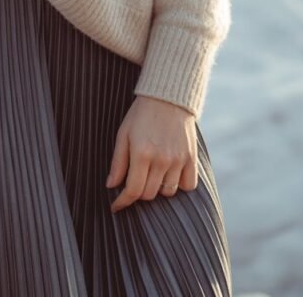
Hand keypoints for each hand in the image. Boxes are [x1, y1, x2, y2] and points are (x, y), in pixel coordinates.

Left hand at [106, 95, 197, 212]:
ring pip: (167, 192)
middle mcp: (161, 159)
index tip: (116, 206)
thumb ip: (118, 161)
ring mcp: (178, 160)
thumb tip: (110, 186)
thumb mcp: (123, 133)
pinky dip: (179, 185)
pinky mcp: (191, 158)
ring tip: (152, 174)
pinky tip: (170, 174)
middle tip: (134, 181)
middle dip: (138, 192)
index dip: (123, 202)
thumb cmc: (142, 114)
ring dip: (157, 188)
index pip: (133, 190)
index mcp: (141, 153)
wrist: (169, 97)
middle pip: (149, 194)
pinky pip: (187, 185)